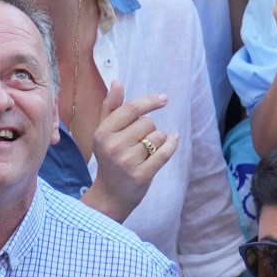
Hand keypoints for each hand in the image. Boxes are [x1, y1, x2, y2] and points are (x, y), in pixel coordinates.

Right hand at [83, 81, 176, 221]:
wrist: (110, 195)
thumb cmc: (109, 159)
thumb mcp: (104, 133)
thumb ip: (110, 107)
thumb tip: (117, 82)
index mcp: (103, 133)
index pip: (131, 109)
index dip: (149, 102)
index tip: (164, 99)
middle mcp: (113, 146)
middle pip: (148, 123)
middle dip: (149, 130)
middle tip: (139, 143)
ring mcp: (127, 162)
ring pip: (158, 137)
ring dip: (158, 141)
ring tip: (145, 153)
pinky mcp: (142, 175)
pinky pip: (165, 152)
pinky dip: (172, 145)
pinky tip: (173, 141)